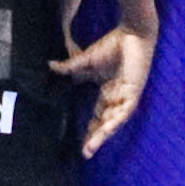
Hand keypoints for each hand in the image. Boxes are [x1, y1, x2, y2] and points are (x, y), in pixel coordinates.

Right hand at [51, 24, 153, 156]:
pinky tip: (107, 130)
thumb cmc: (113, 45)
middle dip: (96, 138)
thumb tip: (50, 67)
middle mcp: (117, 98)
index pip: (98, 116)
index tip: (80, 145)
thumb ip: (70, 68)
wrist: (131, 32)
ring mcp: (127, 96)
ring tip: (91, 147)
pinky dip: (116, 120)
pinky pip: (125, 111)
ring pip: (115, 121)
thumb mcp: (86, 61)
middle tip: (85, 153)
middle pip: (105, 123)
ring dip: (104, 134)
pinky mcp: (134, 91)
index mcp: (108, 92)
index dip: (90, 130)